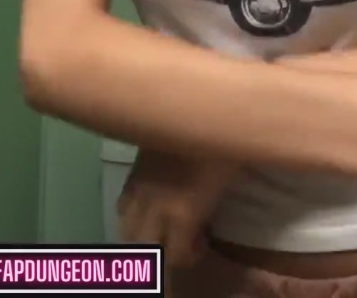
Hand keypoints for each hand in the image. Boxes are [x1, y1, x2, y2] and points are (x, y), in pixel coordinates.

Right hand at [117, 147, 236, 266]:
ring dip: (143, 235)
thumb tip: (223, 213)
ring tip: (163, 227)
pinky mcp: (133, 168)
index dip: (189, 256)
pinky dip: (132, 212)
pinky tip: (149, 203)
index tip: (205, 242)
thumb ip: (220, 200)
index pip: (175, 255)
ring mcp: (140, 185)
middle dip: (161, 253)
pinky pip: (123, 201)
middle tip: (184, 240)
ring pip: (127, 225)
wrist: (194, 101)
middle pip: (145, 247)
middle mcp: (155, 205)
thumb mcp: (233, 171)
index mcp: (182, 212)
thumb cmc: (224, 135)